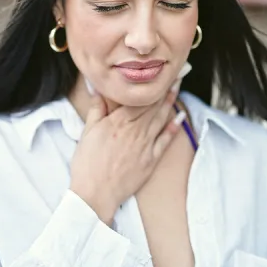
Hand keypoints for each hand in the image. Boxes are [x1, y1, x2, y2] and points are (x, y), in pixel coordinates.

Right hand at [69, 83, 186, 224]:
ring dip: (171, 102)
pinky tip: (179, 116)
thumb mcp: (87, 132)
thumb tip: (97, 88)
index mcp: (118, 122)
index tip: (157, 73)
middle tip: (175, 73)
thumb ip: (96, 109)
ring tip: (178, 87)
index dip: (149, 85)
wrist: (95, 193)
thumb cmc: (88, 164)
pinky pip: (165, 140)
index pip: (137, 98)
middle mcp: (135, 130)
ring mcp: (145, 145)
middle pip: (152, 105)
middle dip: (164, 88)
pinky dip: (173, 127)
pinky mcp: (151, 160)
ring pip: (161, 118)